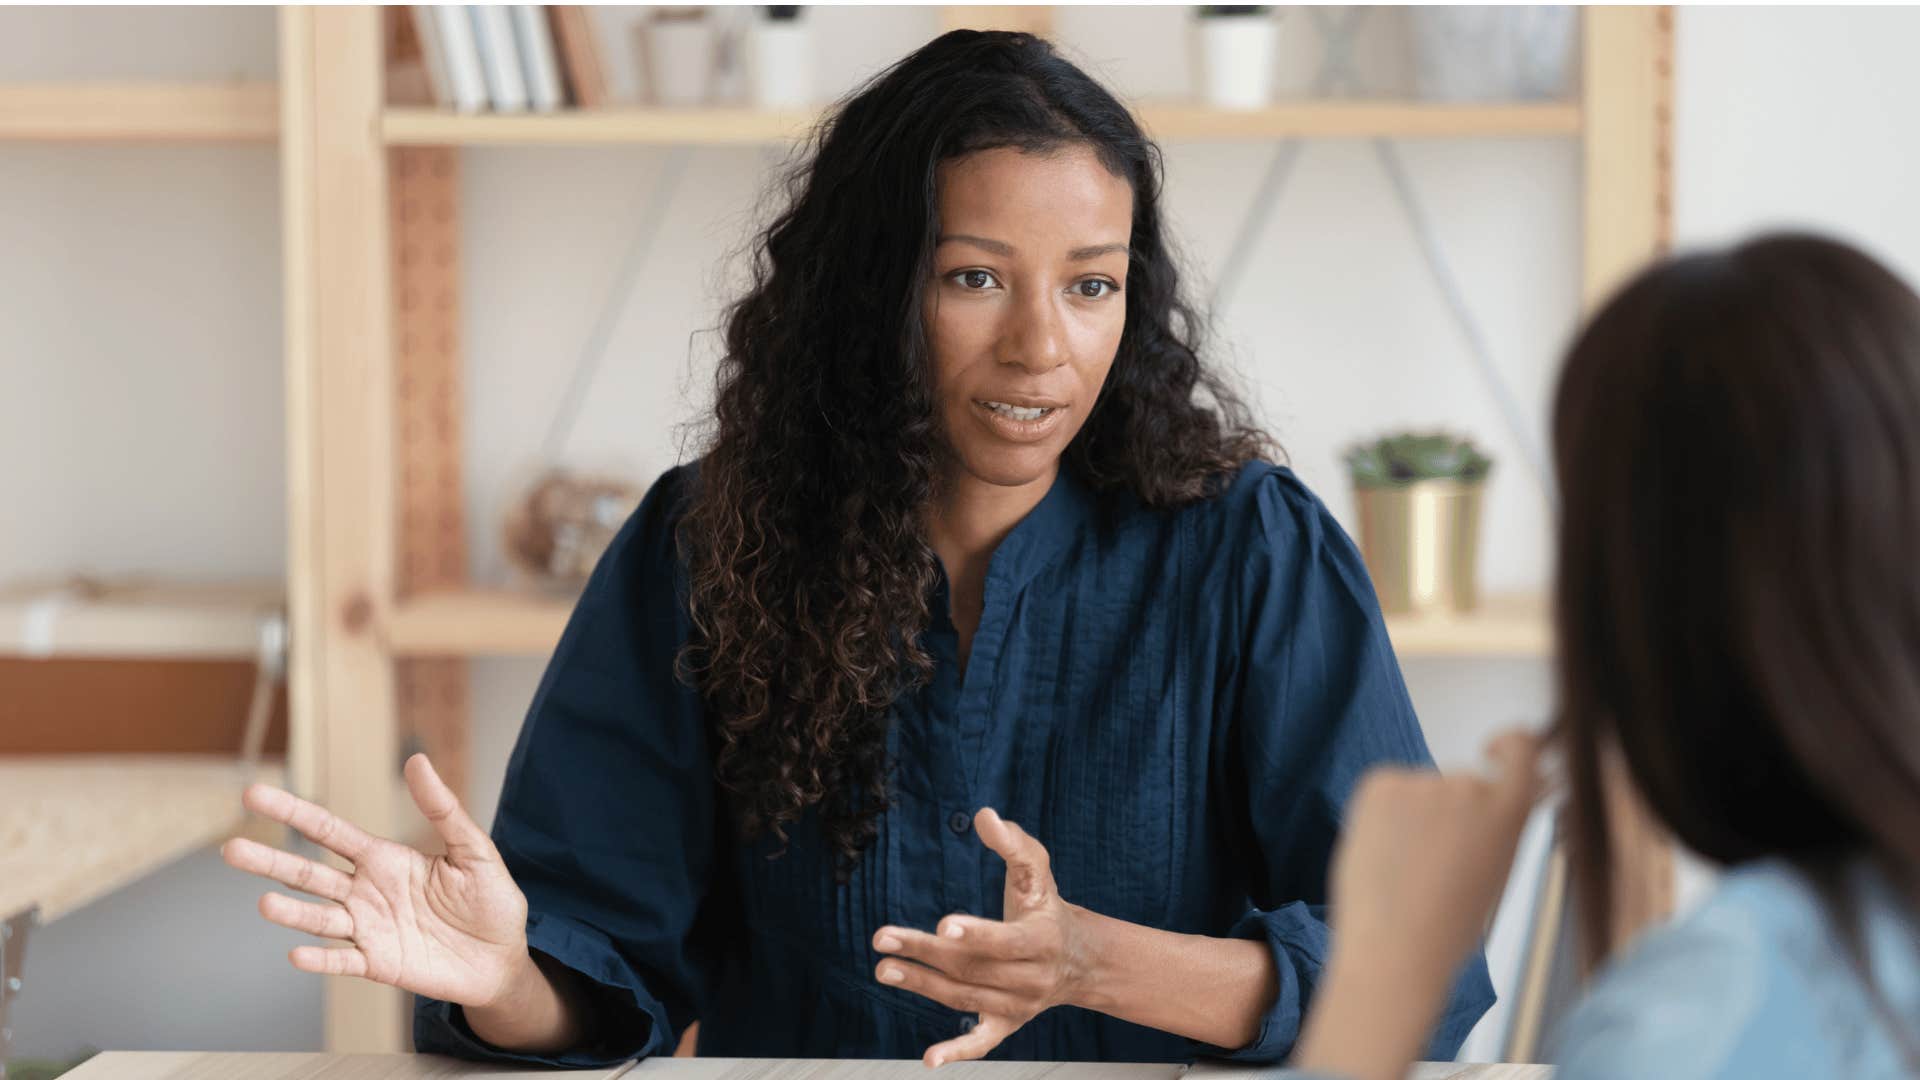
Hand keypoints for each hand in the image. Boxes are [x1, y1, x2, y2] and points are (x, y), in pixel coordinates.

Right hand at [222, 753, 532, 1009]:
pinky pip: (343, 961)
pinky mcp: (378, 964)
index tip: (254, 795)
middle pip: (308, 874)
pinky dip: (321, 961)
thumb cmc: (490, 901)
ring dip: (292, 913)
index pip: (328, 831)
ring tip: (265, 904)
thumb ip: (443, 809)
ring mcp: (368, 929)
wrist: (503, 959)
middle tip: (231, 849)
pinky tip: (298, 955)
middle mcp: (366, 891)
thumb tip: (418, 760)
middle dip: (271, 862)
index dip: (293, 812)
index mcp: (384, 858)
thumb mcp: (473, 850)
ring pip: (319, 918)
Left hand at [872, 808, 1092, 1067]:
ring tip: (884, 968)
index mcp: (1042, 938)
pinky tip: (929, 1060)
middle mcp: (1032, 977)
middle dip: (926, 955)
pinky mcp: (1008, 1024)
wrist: (1079, 957)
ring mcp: (1019, 1005)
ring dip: (923, 985)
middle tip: (883, 940)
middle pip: (973, 969)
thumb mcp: (1038, 870)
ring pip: (966, 998)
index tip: (943, 925)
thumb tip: (984, 815)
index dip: (976, 935)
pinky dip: (958, 1051)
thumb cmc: (1046, 904)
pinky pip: (983, 1043)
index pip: (1005, 942)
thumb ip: (1014, 843)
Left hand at [1327, 730, 1545, 965]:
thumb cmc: (1447, 926)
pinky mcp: (1380, 782)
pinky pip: (1385, 790)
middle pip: (1459, 784)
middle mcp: (1471, 786)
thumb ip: (1504, 824)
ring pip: (1419, 793)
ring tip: (1403, 870)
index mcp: (1510, 810)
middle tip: (1429, 864)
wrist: (1395, 950)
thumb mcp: (1497, 870)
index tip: (1492, 748)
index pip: (1521, 748)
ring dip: (1411, 818)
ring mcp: (1424, 781)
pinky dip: (1380, 816)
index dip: (1509, 743)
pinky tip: (1382, 855)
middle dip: (1445, 813)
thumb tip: (1524, 786)